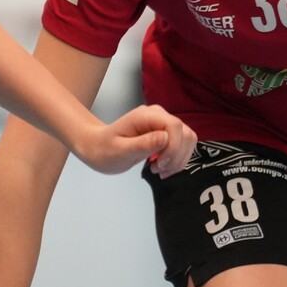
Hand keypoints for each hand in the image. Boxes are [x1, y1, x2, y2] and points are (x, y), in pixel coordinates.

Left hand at [73, 104, 195, 176]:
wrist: (98, 148)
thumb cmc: (104, 150)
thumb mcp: (120, 151)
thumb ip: (143, 144)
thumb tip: (165, 138)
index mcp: (146, 116)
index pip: (174, 126)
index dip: (173, 147)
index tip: (158, 164)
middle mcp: (158, 116)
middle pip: (185, 133)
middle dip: (176, 156)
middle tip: (158, 170)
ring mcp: (163, 124)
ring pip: (188, 139)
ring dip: (179, 159)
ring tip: (160, 170)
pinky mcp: (165, 134)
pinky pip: (182, 145)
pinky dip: (177, 159)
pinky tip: (163, 168)